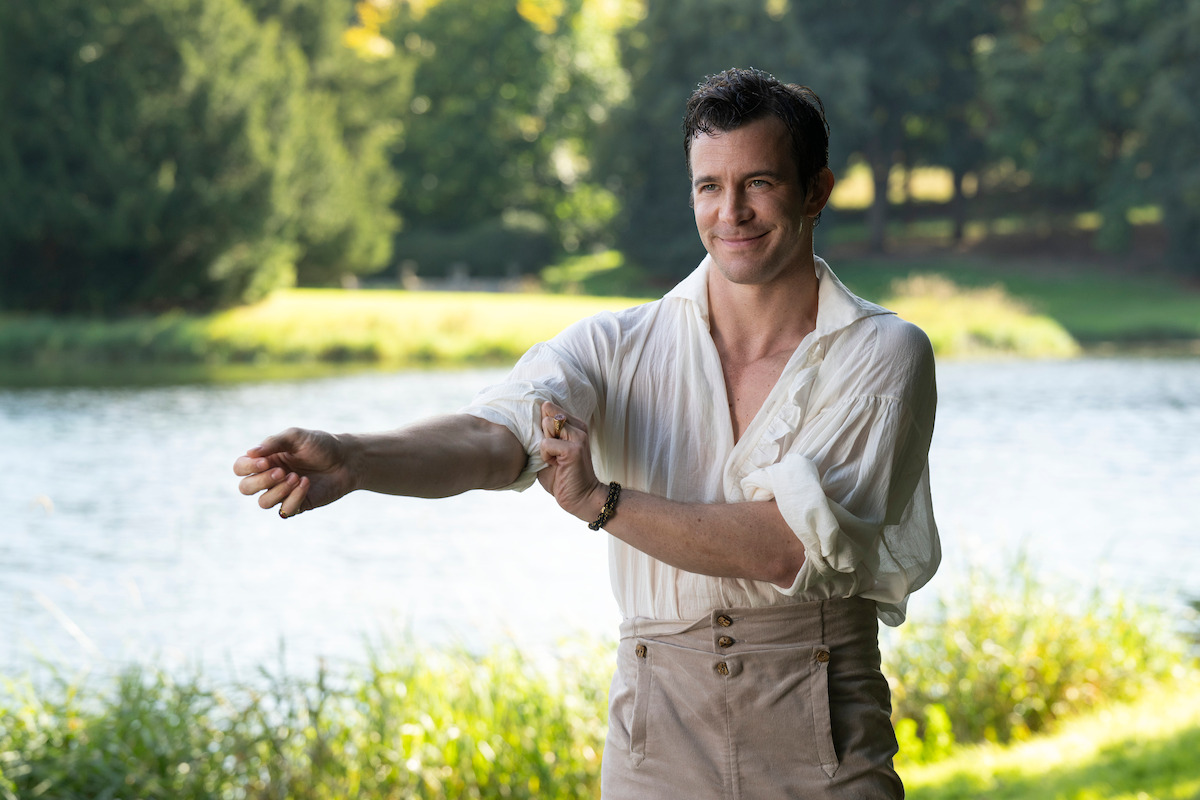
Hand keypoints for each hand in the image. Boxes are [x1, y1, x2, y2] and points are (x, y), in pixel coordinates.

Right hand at [233, 427, 355, 517]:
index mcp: (266, 459)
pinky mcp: (298, 505)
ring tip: (296, 477)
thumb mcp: (296, 436)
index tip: (265, 461)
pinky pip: (285, 511)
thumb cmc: (321, 445)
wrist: (347, 459)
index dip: (247, 467)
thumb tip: (250, 453)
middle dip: (260, 481)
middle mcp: (270, 478)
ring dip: (278, 491)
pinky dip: (294, 498)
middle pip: (245, 488)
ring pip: (263, 502)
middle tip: (281, 471)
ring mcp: (283, 493)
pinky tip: (306, 483)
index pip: (240, 468)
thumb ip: (273, 443)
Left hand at [537, 402, 606, 521]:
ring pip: (547, 423)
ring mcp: (578, 437)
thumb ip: (542, 437)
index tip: (549, 444)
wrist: (581, 498)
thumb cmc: (562, 478)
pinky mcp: (574, 449)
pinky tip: (556, 465)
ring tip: (554, 459)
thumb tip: (527, 424)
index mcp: (574, 426)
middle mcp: (578, 428)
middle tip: (552, 454)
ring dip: (544, 444)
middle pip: (546, 414)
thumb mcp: (549, 453)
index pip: (549, 408)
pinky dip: (545, 456)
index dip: (541, 426)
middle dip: (542, 434)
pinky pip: (545, 443)